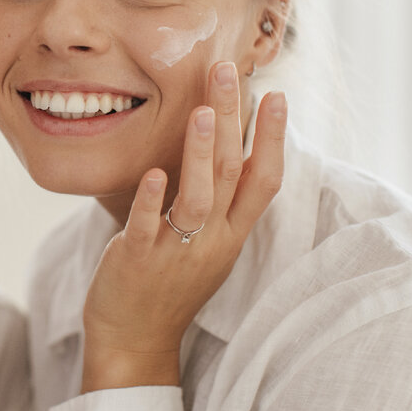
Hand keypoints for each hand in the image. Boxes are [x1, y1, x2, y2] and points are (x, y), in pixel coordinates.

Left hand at [81, 62, 286, 391]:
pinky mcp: (139, 261)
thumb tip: (226, 146)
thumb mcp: (207, 242)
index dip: (273, 139)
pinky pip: (148, 228)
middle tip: (227, 72)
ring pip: (198, 199)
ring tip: (202, 111)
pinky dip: (152, 201)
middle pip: (230, 174)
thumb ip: (219, 200)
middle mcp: (212, 241)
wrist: (135, 339)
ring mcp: (177, 252)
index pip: (264, 181)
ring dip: (200, 153)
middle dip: (232, 120)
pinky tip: (154, 173)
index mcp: (231, 234)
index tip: (277, 95)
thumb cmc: (168, 282)